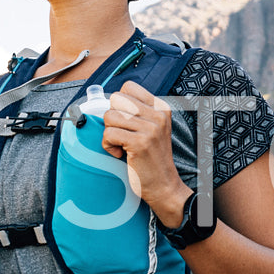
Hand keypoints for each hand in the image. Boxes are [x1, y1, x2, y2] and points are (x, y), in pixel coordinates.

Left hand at [101, 80, 191, 222]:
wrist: (164, 186)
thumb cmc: (151, 158)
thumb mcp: (151, 128)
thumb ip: (136, 112)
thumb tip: (109, 100)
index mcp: (161, 108)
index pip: (128, 87)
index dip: (119, 104)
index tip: (126, 122)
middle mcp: (158, 115)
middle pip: (116, 99)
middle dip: (112, 118)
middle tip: (123, 134)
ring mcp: (150, 128)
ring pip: (110, 116)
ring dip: (110, 133)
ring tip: (122, 145)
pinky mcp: (140, 143)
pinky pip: (109, 134)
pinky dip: (109, 146)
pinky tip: (121, 154)